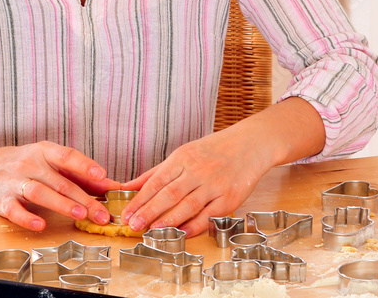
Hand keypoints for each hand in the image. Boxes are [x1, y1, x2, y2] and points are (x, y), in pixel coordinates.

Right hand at [0, 141, 118, 230]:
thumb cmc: (26, 165)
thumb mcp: (50, 162)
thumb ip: (79, 174)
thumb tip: (112, 185)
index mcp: (45, 151)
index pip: (67, 156)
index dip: (85, 165)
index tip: (102, 175)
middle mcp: (29, 164)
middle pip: (60, 182)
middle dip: (84, 199)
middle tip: (102, 214)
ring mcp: (14, 181)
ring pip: (40, 193)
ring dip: (62, 205)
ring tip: (81, 216)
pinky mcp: (0, 200)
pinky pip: (14, 210)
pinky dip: (27, 218)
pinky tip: (41, 225)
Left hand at [119, 129, 268, 235]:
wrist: (250, 144)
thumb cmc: (214, 150)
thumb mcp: (184, 153)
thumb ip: (156, 172)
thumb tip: (128, 187)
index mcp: (184, 157)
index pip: (157, 181)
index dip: (140, 199)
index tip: (126, 214)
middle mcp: (198, 170)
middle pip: (169, 194)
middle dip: (149, 211)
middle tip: (133, 225)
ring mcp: (215, 185)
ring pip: (188, 205)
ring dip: (168, 220)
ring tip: (152, 231)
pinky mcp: (229, 198)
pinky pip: (208, 215)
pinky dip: (194, 226)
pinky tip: (181, 233)